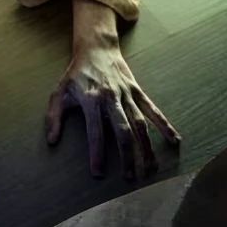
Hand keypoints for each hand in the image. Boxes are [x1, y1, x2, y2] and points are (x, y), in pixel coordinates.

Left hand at [47, 0, 180, 178]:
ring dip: (147, 147)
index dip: (97, 153)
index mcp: (91, 101)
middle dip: (128, 154)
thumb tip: (52, 141)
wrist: (96, 49)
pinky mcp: (138, 91)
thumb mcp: (58, 93)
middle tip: (131, 177)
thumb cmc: (75, 75)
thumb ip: (54, 117)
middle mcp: (111, 98)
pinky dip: (164, 125)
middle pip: (123, 130)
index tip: (99, 174)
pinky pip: (153, 110)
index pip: (95, 132)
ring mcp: (127, 95)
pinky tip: (174, 140)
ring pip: (140, 123)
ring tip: (152, 169)